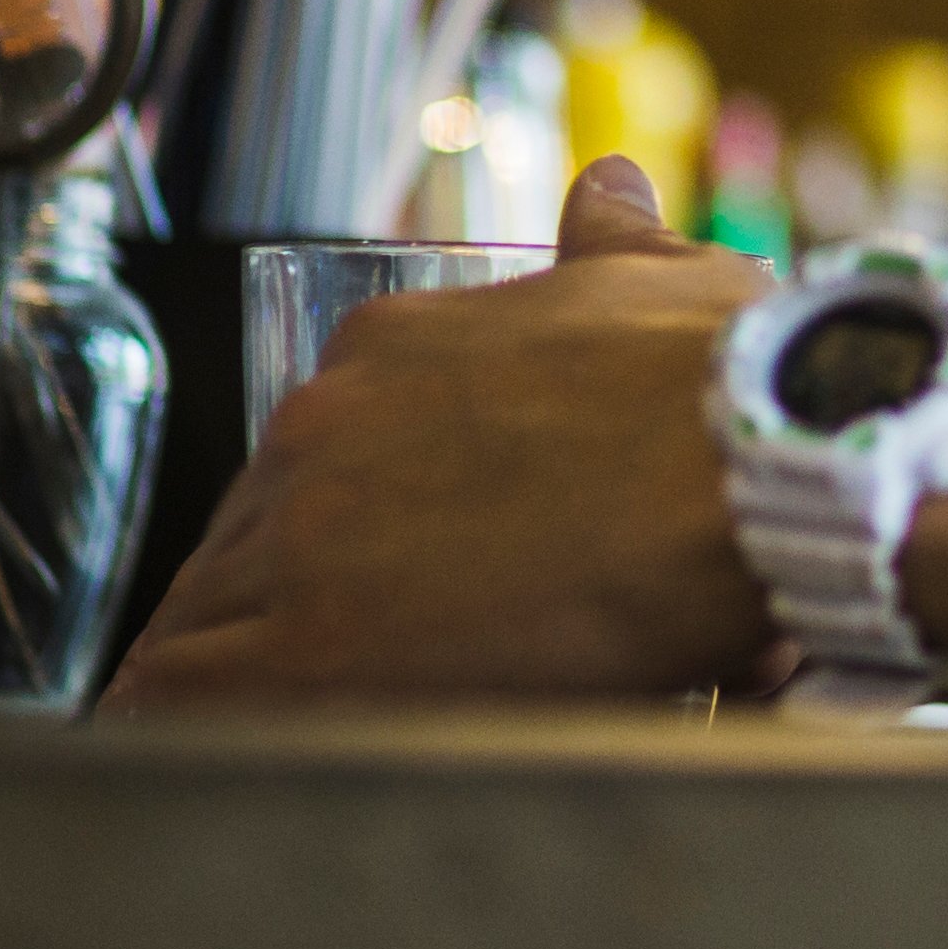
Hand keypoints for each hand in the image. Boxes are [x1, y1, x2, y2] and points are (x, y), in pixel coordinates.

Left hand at [103, 159, 771, 712]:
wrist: (768, 469)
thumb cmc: (735, 387)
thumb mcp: (672, 285)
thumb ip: (616, 240)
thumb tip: (606, 189)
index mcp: (391, 349)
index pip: (309, 453)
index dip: (334, 527)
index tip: (378, 578)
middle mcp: (320, 428)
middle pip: (245, 539)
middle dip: (282, 607)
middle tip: (352, 676)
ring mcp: (300, 534)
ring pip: (199, 621)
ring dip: (232, 675)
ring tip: (286, 738)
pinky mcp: (303, 648)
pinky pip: (179, 697)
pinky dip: (189, 729)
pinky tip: (228, 759)